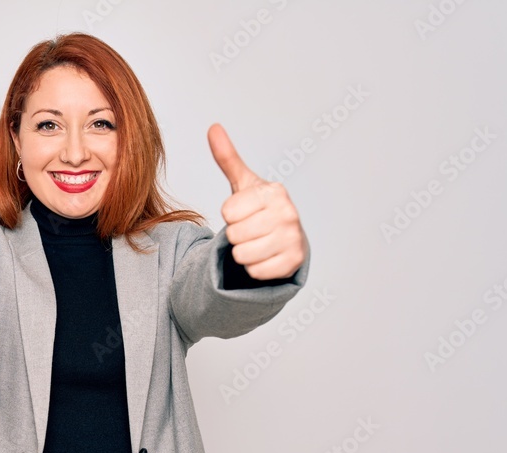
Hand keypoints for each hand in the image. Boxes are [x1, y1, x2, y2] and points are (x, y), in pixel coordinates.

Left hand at [207, 124, 307, 280]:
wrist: (285, 237)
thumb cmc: (259, 208)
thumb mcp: (243, 183)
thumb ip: (227, 158)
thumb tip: (213, 127)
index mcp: (274, 191)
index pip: (228, 211)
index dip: (230, 215)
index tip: (243, 212)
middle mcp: (288, 213)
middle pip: (234, 234)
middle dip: (236, 235)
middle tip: (250, 229)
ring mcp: (293, 238)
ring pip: (243, 255)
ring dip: (243, 253)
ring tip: (256, 242)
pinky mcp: (293, 262)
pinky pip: (255, 271)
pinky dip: (255, 268)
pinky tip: (265, 256)